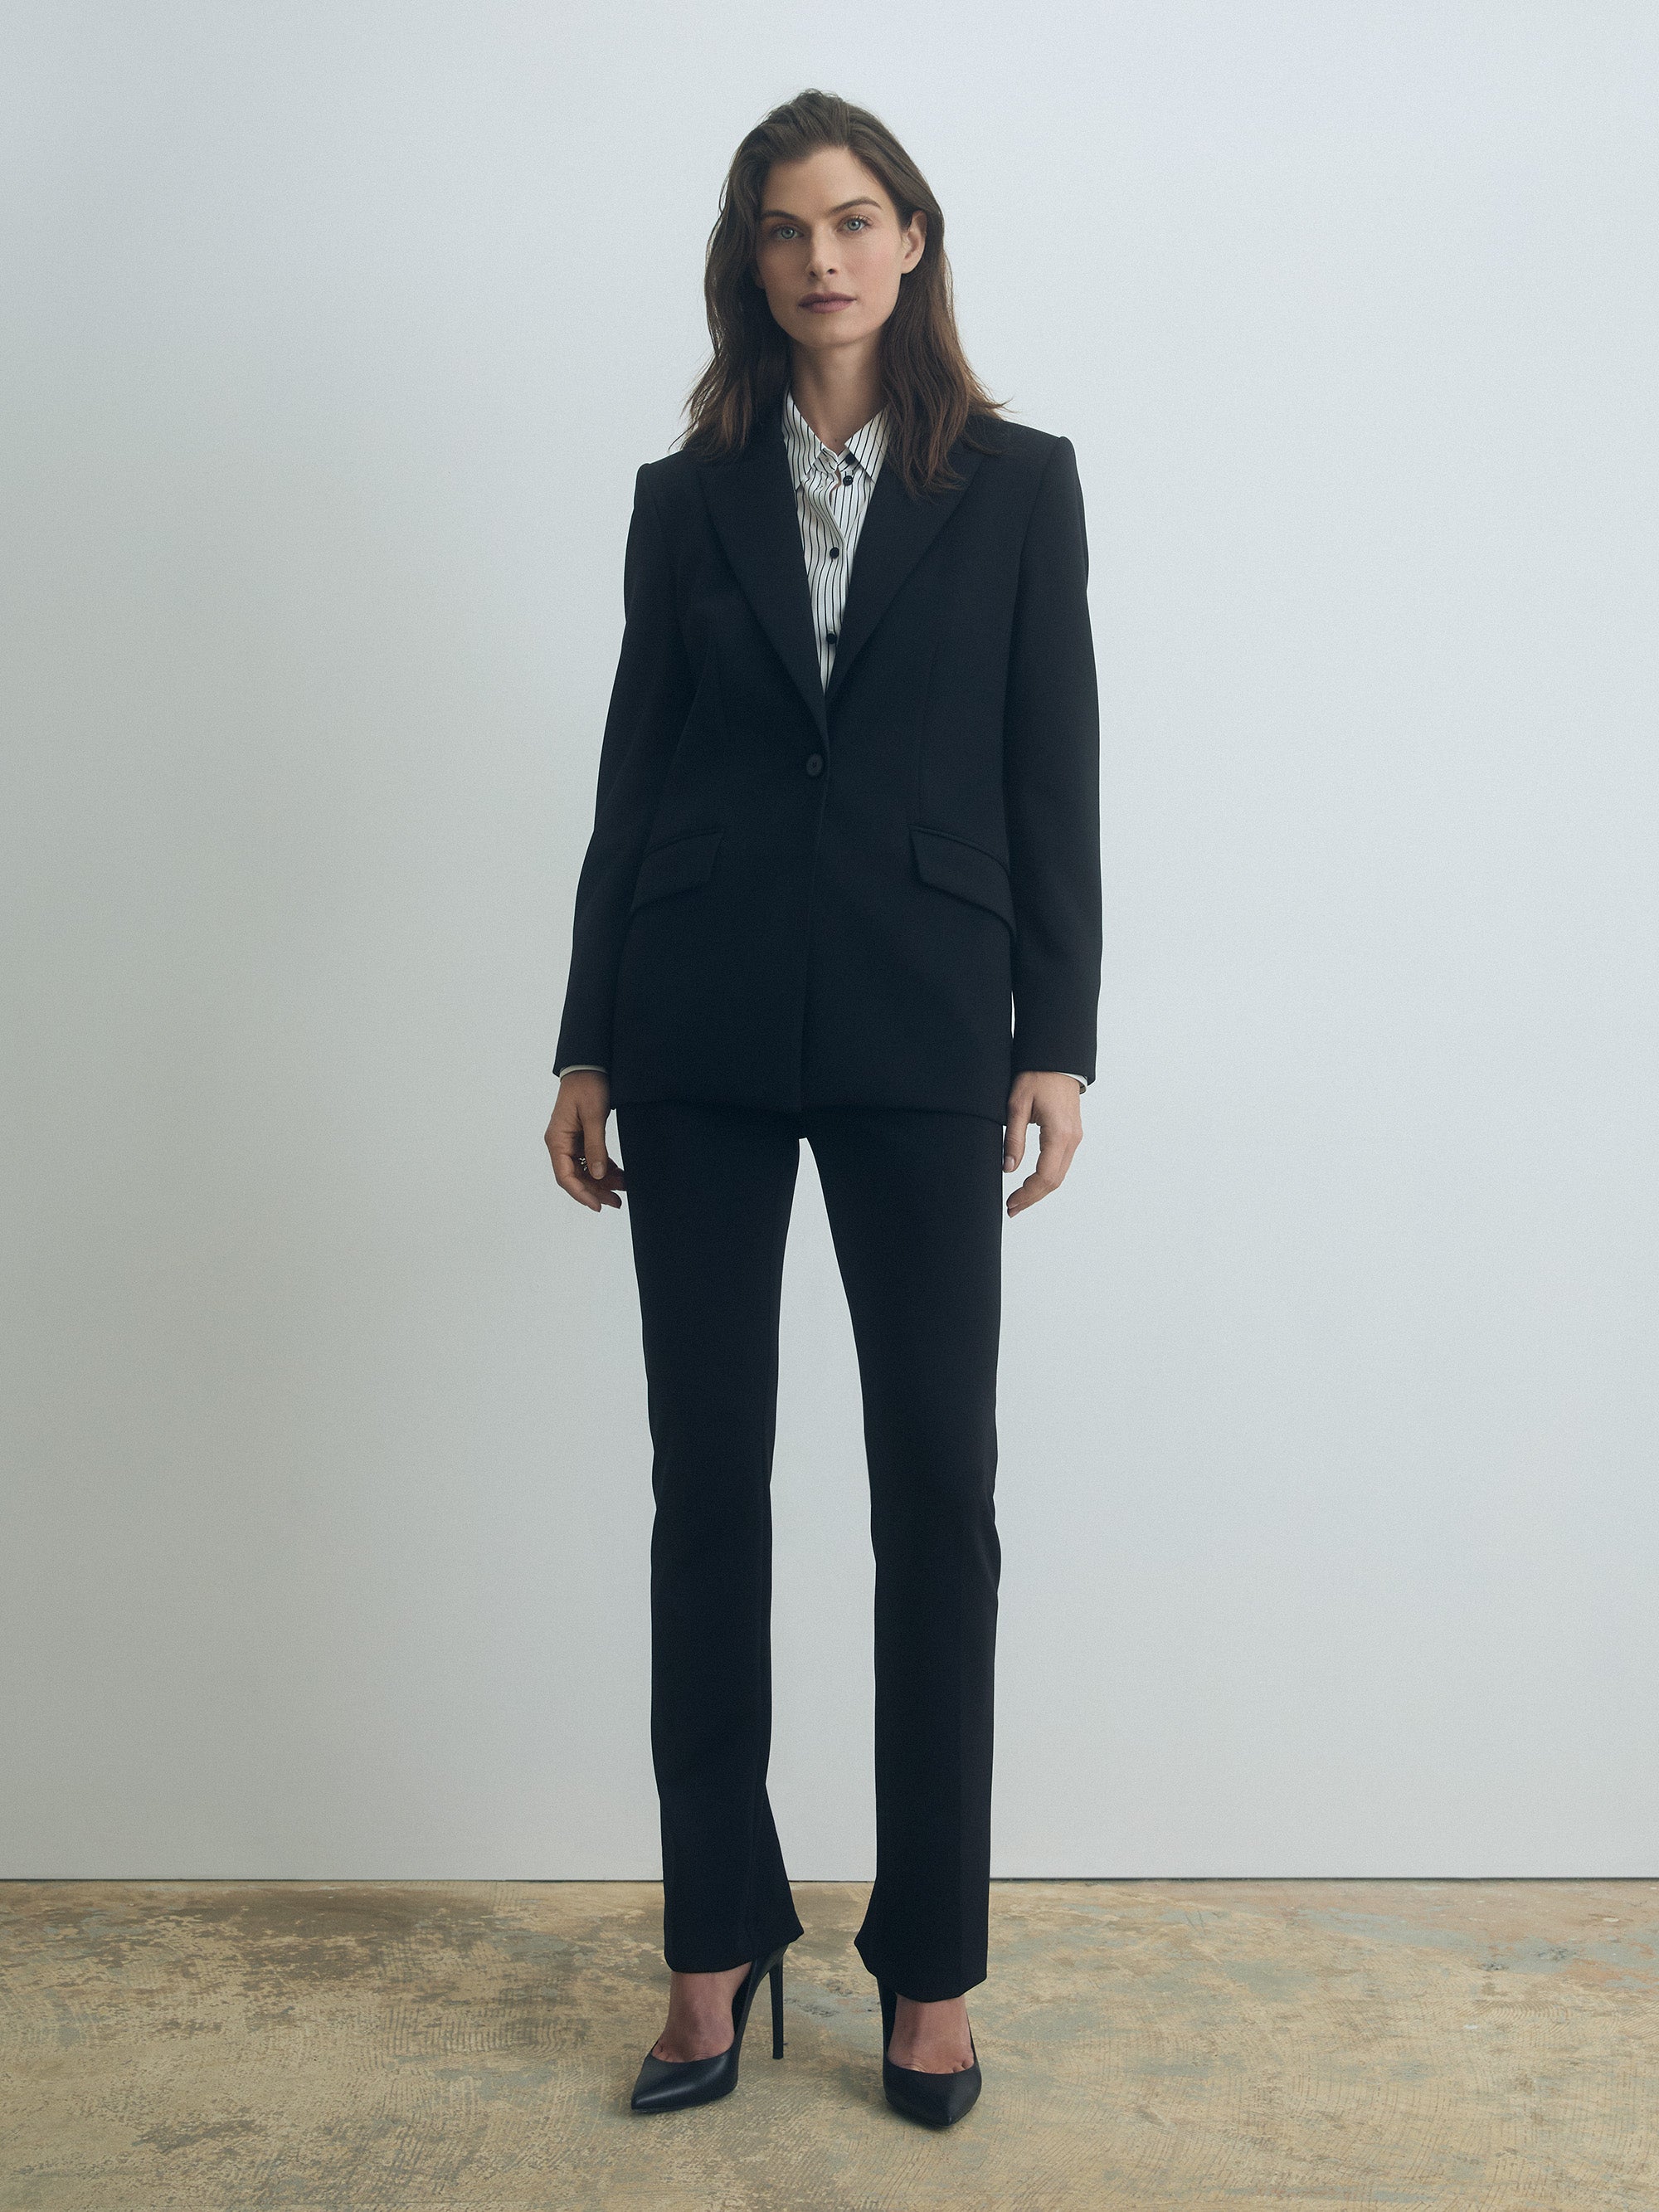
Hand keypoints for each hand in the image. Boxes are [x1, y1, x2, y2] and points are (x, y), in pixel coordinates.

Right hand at [545, 1071, 626, 1212]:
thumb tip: (597, 1175)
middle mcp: (561, 1144)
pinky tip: (619, 1175)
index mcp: (557, 1141)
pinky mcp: (582, 1139)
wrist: (589, 1067)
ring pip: (585, 1171)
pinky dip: (604, 1169)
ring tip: (622, 1190)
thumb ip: (595, 1146)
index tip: (597, 1205)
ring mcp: (571, 1142)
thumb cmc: (587, 1087)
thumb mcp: (594, 1116)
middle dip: (595, 1192)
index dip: (581, 1194)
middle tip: (615, 1203)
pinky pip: (591, 1160)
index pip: (565, 1176)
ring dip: (601, 1182)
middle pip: (575, 1178)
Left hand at [1002, 1071, 1083, 1216]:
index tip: (1011, 1203)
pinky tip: (1032, 1183)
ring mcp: (1075, 1138)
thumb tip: (1008, 1168)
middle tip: (1011, 1208)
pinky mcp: (1072, 1135)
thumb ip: (1013, 1138)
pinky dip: (1047, 1179)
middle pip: (1054, 1181)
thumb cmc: (1036, 1077)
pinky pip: (1062, 1164)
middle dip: (1032, 1198)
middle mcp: (1071, 1139)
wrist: (1057, 1060)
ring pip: (1059, 1175)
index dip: (1027, 1194)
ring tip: (1019, 1200)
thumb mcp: (1016, 1105)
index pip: (1045, 1176)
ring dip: (1040, 1191)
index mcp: (1058, 1133)